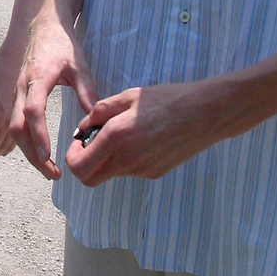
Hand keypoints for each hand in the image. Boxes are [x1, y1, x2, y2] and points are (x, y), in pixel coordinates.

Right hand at [9, 19, 97, 180]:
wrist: (42, 25)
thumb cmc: (62, 44)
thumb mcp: (79, 65)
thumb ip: (87, 90)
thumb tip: (95, 119)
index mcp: (37, 77)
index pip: (33, 109)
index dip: (38, 134)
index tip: (48, 155)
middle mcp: (21, 86)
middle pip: (16, 125)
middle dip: (31, 153)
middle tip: (52, 173)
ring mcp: (14, 90)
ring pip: (10, 127)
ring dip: (25, 151)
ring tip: (46, 169)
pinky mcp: (13, 94)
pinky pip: (10, 121)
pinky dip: (19, 141)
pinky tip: (32, 153)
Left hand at [66, 81, 220, 185]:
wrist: (205, 113)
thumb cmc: (167, 99)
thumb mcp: (128, 96)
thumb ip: (99, 112)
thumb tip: (81, 127)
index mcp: (116, 138)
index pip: (79, 166)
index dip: (71, 156)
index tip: (77, 141)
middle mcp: (127, 160)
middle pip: (89, 179)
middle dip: (83, 163)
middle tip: (89, 143)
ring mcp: (142, 170)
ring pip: (109, 174)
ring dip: (105, 159)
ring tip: (120, 133)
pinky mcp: (154, 173)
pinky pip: (129, 170)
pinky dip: (124, 158)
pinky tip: (139, 138)